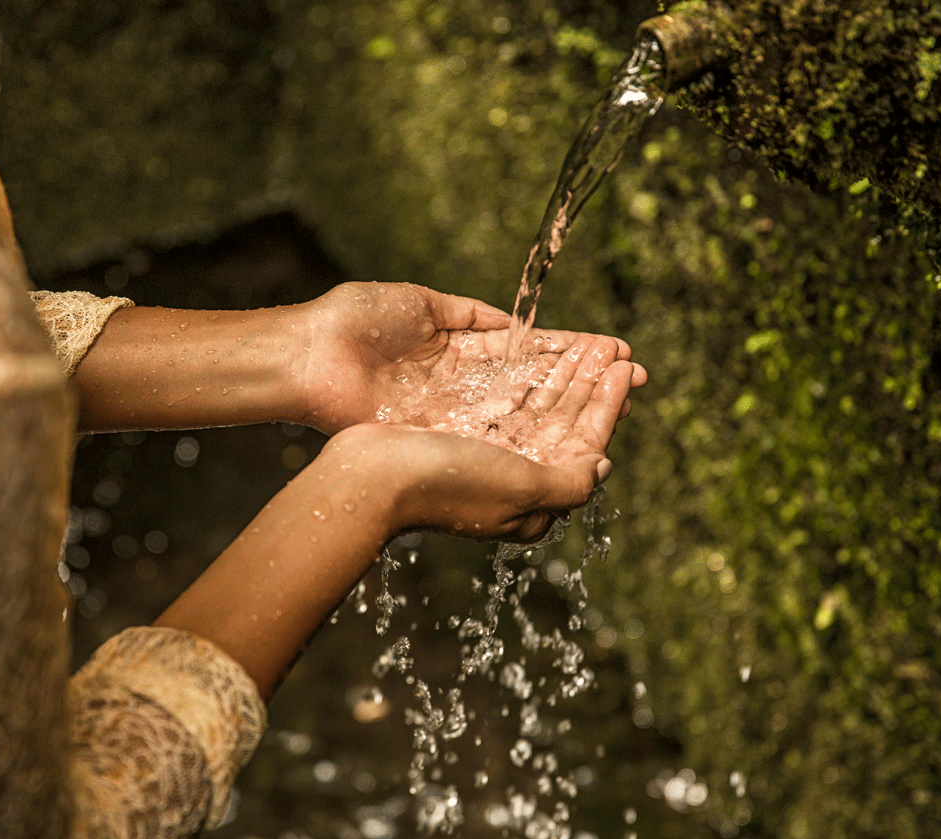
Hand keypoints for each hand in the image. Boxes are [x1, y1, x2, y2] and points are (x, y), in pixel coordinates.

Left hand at [296, 282, 636, 433]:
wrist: (308, 355)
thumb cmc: (354, 320)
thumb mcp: (422, 303)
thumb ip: (472, 315)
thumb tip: (516, 322)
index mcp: (462, 349)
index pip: (527, 350)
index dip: (569, 349)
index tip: (611, 349)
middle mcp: (466, 386)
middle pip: (536, 384)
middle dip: (583, 380)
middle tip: (631, 377)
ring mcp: (456, 413)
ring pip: (525, 410)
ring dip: (572, 404)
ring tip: (619, 397)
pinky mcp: (442, 433)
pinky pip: (496, 429)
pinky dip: (535, 427)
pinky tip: (575, 425)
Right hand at [343, 331, 642, 541]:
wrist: (369, 478)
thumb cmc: (444, 484)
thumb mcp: (522, 488)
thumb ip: (570, 481)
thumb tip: (602, 466)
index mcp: (531, 503)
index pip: (585, 447)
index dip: (608, 406)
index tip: (628, 369)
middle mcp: (510, 483)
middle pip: (562, 425)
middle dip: (590, 385)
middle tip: (616, 348)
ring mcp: (481, 459)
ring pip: (535, 410)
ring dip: (564, 376)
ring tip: (588, 346)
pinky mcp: (454, 436)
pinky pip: (503, 401)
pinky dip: (526, 377)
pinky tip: (538, 356)